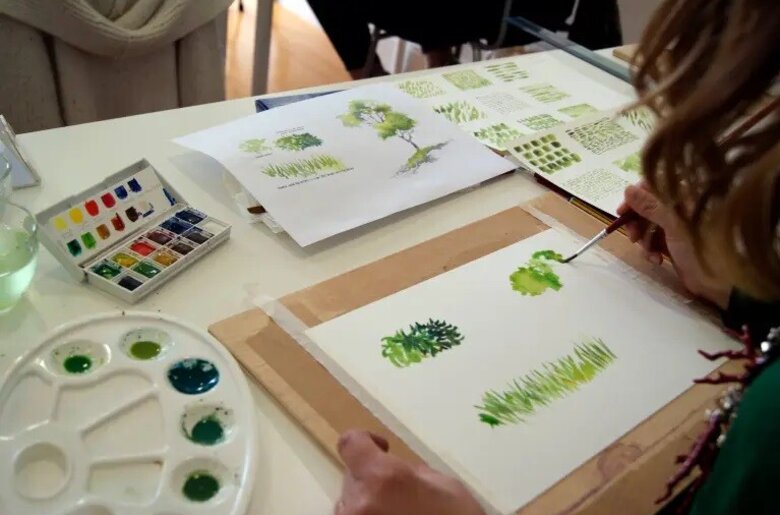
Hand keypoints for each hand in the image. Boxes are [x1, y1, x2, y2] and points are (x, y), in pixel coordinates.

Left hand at [335, 430, 484, 514]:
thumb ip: (414, 472)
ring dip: (368, 509)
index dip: (365, 442)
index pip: (351, 444)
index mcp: (383, 478)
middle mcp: (359, 503)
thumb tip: (397, 470)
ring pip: (350, 508)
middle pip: (352, 479)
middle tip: (402, 498)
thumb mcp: (448, 488)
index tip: (382, 449)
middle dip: (373, 483)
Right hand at [618, 183, 730, 308]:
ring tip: (649, 252)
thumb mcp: (673, 225)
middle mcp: (678, 209)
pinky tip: (657, 259)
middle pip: (646, 208)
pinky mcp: (672, 243)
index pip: (653, 187)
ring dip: (644, 240)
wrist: (716, 279)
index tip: (622, 211)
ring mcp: (675, 226)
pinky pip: (653, 241)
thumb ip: (651, 206)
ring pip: (647, 226)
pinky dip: (651, 250)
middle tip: (633, 236)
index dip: (635, 198)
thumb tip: (628, 189)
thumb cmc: (698, 247)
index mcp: (683, 198)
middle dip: (637, 223)